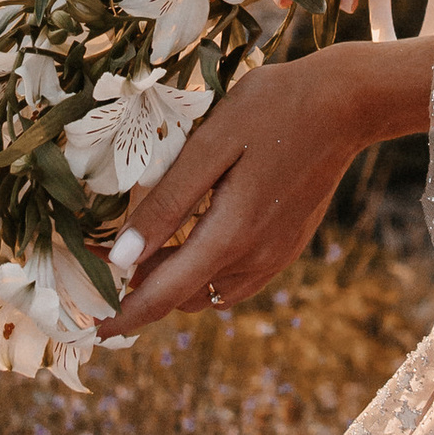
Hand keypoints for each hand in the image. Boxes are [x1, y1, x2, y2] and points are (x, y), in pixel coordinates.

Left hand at [105, 38, 433, 333]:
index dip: (122, 317)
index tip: (89, 331)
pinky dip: (202, 272)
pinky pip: (234, 279)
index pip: (162, 296)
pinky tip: (187, 242)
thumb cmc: (271, 109)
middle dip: (139, 291)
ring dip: (170, 280)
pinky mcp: (287, 245)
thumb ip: (168, 202)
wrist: (345, 104)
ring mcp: (274, 256)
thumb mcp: (210, 146)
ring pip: (207, 291)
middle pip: (182, 295)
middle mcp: (254, 259)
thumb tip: (123, 257)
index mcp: (230, 237)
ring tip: (137, 249)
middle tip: (98, 262)